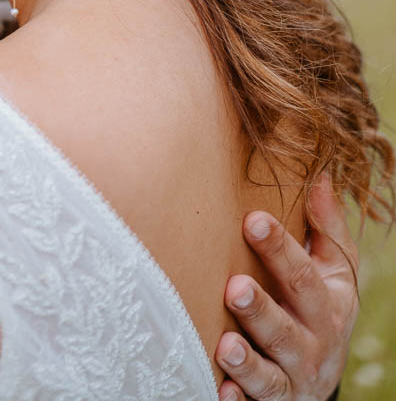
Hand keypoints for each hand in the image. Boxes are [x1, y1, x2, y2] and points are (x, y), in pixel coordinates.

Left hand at [215, 175, 356, 400]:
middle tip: (234, 287)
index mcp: (326, 306)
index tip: (253, 219)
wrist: (320, 377)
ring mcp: (291, 378)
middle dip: (262, 309)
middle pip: (287, 329)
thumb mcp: (333, 272)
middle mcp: (312, 345)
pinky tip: (220, 391)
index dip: (280, 249)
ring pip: (270, 373)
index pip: (304, 275)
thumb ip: (326, 229)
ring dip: (247, 360)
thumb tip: (321, 174)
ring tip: (225, 344)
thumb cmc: (318, 309)